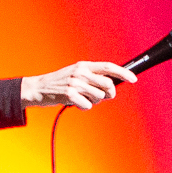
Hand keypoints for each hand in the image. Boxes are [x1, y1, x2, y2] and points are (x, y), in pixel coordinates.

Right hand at [20, 61, 136, 109]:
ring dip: (94, 101)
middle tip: (102, 96)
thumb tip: (112, 86)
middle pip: (108, 84)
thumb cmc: (59, 83)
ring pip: (99, 97)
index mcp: (84, 65)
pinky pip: (88, 105)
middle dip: (109, 94)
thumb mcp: (76, 74)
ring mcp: (75, 83)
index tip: (133, 79)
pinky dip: (84, 107)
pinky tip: (75, 103)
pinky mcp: (70, 94)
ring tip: (82, 98)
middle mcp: (81, 72)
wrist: (38, 88)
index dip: (123, 73)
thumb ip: (92, 77)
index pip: (108, 66)